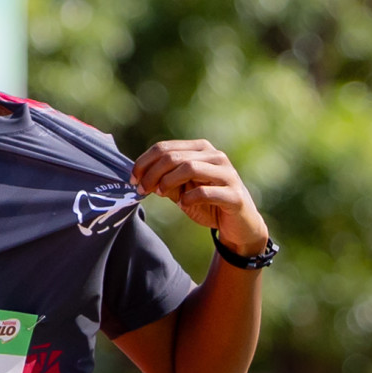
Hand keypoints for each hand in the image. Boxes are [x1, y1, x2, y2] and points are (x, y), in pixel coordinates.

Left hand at [130, 139, 268, 255]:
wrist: (239, 224)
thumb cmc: (208, 203)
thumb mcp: (181, 189)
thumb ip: (164, 180)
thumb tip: (140, 177)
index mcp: (200, 149)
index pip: (164, 147)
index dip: (144, 162)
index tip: (133, 179)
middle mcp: (215, 156)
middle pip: (173, 157)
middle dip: (152, 173)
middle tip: (142, 189)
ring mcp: (227, 174)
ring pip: (189, 167)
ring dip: (168, 182)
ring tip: (161, 194)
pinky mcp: (234, 195)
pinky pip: (205, 191)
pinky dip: (189, 198)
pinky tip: (184, 205)